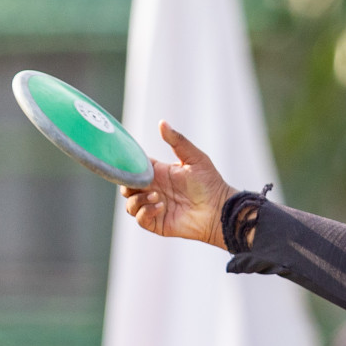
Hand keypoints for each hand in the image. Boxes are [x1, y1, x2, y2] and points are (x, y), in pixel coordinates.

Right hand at [121, 122, 237, 247]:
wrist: (219, 209)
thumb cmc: (210, 183)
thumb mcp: (194, 157)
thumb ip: (177, 141)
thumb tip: (162, 123)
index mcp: (159, 173)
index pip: (134, 168)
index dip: (128, 167)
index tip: (128, 164)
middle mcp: (154, 190)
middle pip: (127, 187)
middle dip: (127, 185)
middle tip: (142, 184)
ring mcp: (154, 206)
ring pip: (130, 205)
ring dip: (138, 199)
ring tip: (157, 196)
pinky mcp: (158, 223)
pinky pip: (140, 219)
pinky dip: (145, 212)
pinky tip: (160, 206)